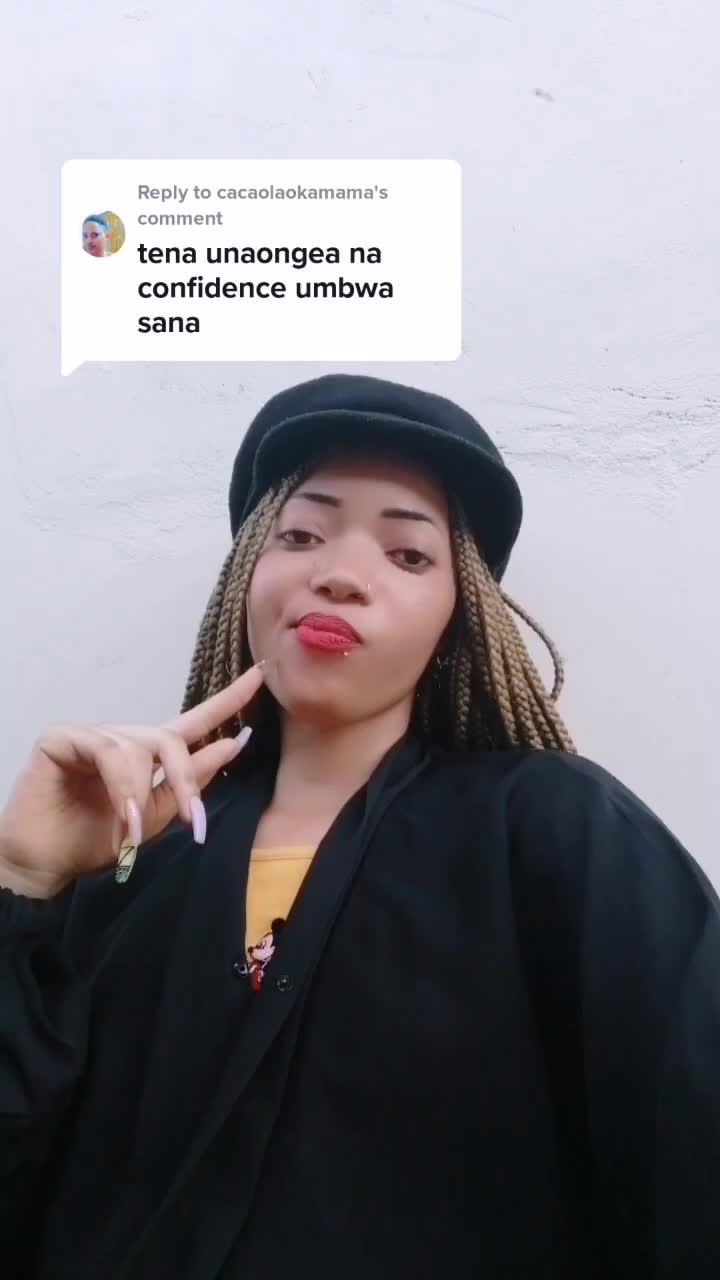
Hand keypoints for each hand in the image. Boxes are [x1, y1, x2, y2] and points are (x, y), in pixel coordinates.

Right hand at [0, 664, 264, 897]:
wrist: (44, 867)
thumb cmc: (92, 843)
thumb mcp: (154, 817)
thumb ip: (189, 782)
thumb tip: (234, 742)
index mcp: (146, 756)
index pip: (194, 722)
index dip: (228, 700)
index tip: (262, 676)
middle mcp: (122, 739)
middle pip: (171, 737)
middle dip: (187, 777)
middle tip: (191, 821)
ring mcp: (91, 734)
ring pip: (140, 747)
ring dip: (144, 794)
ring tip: (136, 832)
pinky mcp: (62, 737)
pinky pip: (108, 750)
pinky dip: (123, 787)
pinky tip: (124, 817)